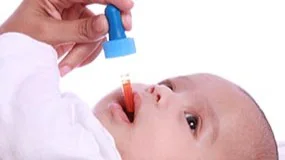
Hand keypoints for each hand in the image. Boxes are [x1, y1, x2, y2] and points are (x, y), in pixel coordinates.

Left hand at [0, 0, 132, 75]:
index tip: (127, 8)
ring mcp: (76, 19)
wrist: (14, 58)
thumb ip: (78, 29)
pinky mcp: (79, 34)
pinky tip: (68, 63)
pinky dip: (84, 56)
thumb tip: (106, 23)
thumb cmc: (21, 40)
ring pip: (98, 32)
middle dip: (111, 23)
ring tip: (65, 65)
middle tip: (123, 32)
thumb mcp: (47, 34)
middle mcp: (69, 4)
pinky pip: (93, 44)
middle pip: (102, 8)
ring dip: (85, 51)